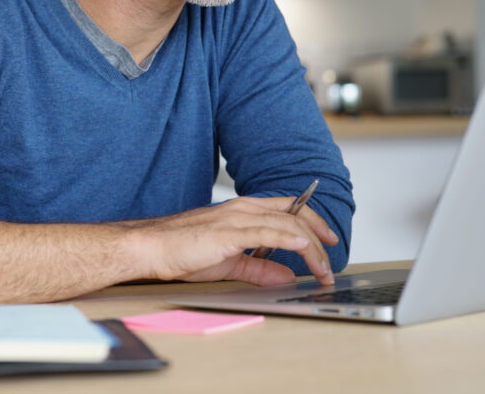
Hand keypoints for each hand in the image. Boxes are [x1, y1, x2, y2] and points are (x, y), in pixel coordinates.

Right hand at [126, 197, 338, 286]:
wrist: (152, 248)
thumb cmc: (181, 250)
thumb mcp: (230, 263)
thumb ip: (259, 268)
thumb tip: (285, 276)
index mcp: (242, 212)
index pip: (287, 209)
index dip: (311, 221)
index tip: (327, 240)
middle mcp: (243, 209)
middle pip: (293, 215)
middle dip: (319, 235)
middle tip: (331, 260)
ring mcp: (236, 217)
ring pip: (286, 224)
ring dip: (311, 247)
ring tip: (323, 268)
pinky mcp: (228, 231)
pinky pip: (267, 231)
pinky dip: (289, 238)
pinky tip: (304, 248)